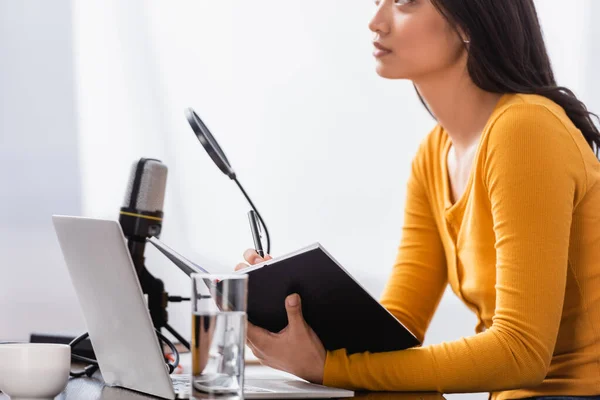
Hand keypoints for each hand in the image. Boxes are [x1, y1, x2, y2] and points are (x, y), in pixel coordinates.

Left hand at [235, 250, 326, 383]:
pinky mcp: (270, 355)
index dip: (233, 311)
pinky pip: (257, 341)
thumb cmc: (308, 356)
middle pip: (243, 328)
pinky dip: (255, 331)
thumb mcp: (301, 330)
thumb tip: (290, 297)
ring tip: (244, 310)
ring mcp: (264, 354)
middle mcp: (260, 350)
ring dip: (247, 323)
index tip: (224, 301)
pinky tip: (260, 326)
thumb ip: (294, 311)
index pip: (242, 323)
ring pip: (249, 335)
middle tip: (232, 301)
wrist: (318, 370)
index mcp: (263, 343)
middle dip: (239, 314)